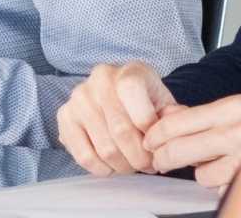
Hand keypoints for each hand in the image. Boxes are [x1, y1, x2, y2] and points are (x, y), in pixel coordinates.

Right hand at [55, 62, 171, 176]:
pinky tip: (112, 166)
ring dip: (123, 166)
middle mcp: (100, 79)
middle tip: (148, 166)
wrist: (117, 94)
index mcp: (129, 71)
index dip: (149, 127)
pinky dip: (102, 169)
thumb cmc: (144, 101)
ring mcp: (79, 98)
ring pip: (105, 148)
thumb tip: (175, 128)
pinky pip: (83, 156)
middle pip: (121, 131)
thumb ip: (172, 115)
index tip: (156, 142)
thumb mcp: (163, 102)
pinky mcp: (64, 117)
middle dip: (139, 157)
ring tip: (132, 166)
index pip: (134, 94)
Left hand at [144, 95, 240, 187]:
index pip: (177, 122)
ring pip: (201, 175)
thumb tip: (164, 114)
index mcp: (234, 107)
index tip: (149, 142)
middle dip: (164, 158)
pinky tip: (233, 174)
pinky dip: (223, 184)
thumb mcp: (237, 111)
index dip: (156, 135)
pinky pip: (221, 189)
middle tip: (160, 161)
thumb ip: (200, 114)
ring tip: (217, 164)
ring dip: (203, 173)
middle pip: (180, 149)